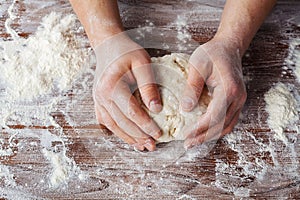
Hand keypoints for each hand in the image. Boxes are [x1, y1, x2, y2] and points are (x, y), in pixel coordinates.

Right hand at [93, 33, 161, 150]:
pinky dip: (119, 132)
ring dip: (128, 138)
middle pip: (121, 122)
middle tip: (153, 145)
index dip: (145, 125)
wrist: (108, 46)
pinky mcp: (98, 102)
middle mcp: (101, 96)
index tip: (159, 133)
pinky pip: (107, 122)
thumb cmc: (127, 52)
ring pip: (113, 126)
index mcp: (112, 85)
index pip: (131, 111)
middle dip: (138, 136)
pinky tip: (129, 138)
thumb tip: (156, 108)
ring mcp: (97, 100)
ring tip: (142, 146)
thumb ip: (149, 85)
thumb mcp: (142, 62)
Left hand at [181, 37, 246, 148]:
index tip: (185, 135)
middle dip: (203, 137)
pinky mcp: (236, 102)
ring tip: (193, 141)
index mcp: (229, 89)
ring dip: (210, 136)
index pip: (214, 116)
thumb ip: (191, 88)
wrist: (228, 47)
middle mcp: (238, 98)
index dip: (199, 129)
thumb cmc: (212, 54)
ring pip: (226, 127)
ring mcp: (240, 101)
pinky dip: (216, 130)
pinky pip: (228, 121)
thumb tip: (185, 110)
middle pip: (221, 126)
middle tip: (187, 143)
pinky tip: (204, 132)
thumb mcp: (197, 66)